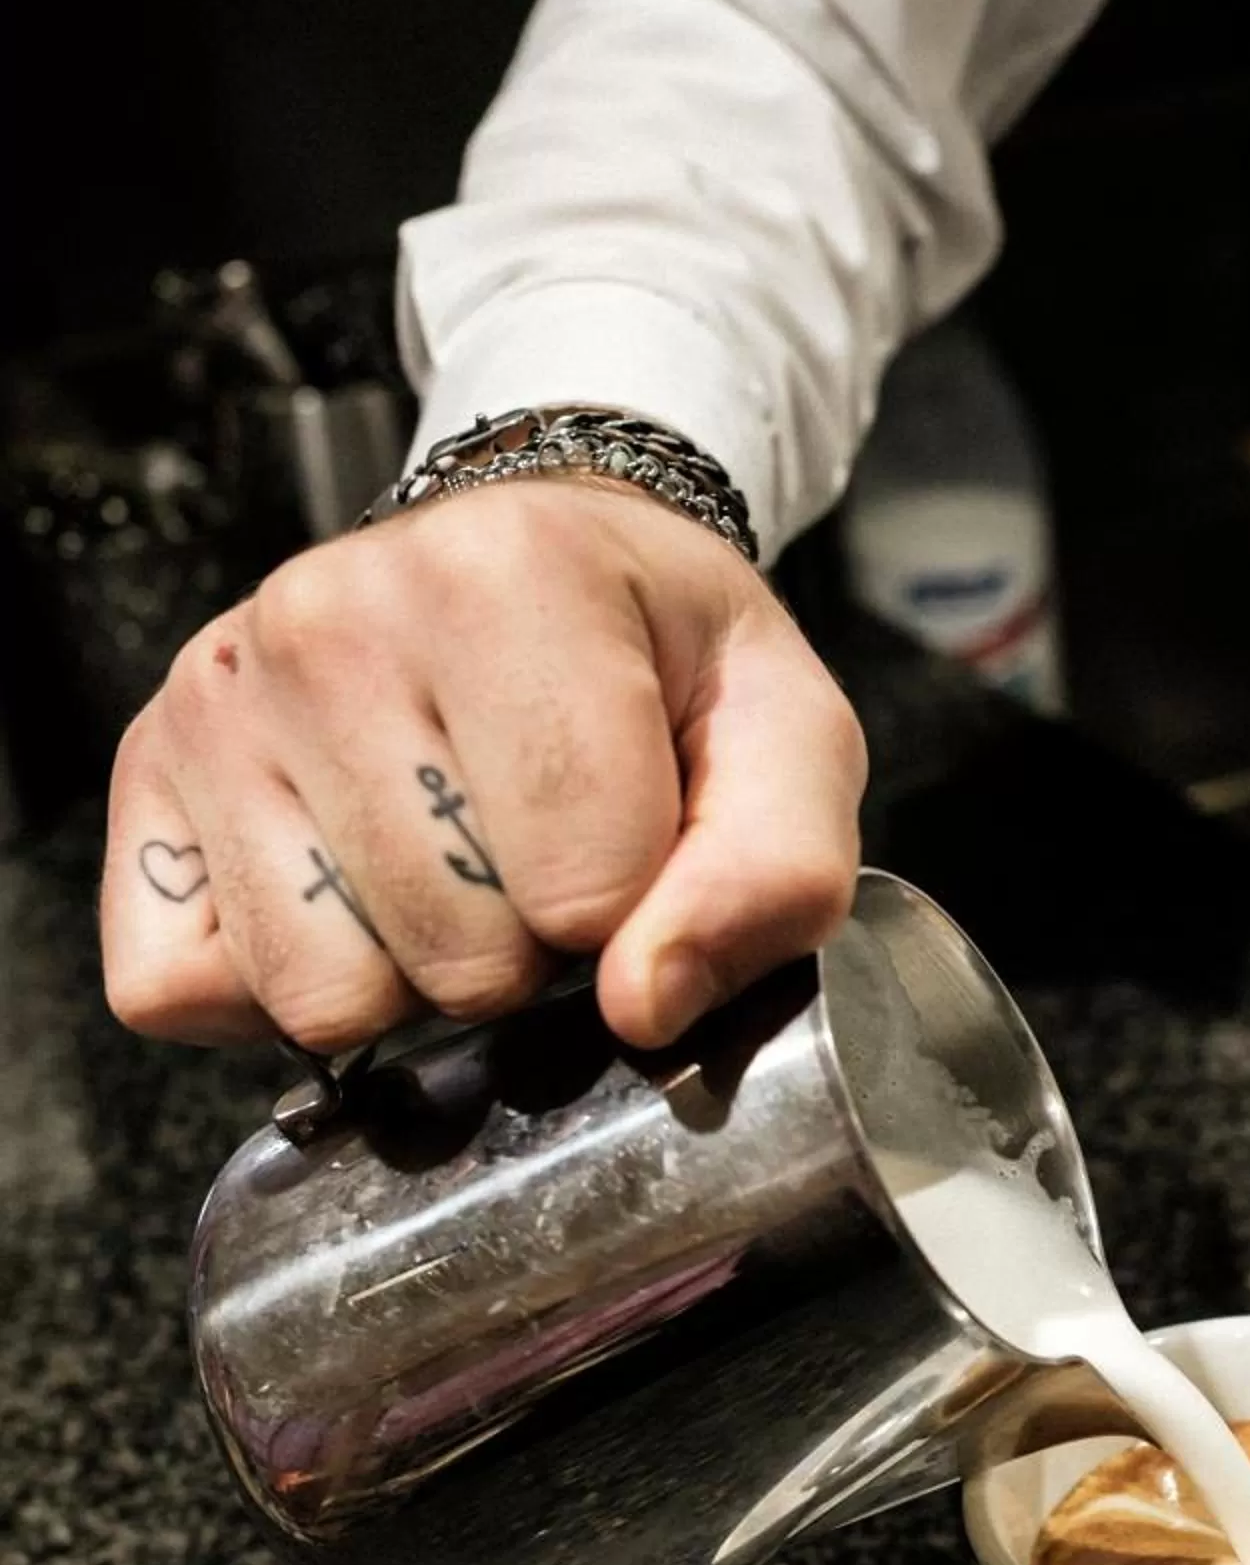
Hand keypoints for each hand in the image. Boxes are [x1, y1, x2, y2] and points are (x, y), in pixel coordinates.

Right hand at [102, 479, 866, 1050]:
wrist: (538, 560)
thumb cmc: (658, 655)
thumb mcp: (786, 737)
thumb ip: (772, 876)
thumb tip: (643, 1004)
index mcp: (508, 576)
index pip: (583, 889)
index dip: (635, 918)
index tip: (638, 845)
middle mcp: (330, 617)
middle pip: (454, 955)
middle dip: (526, 951)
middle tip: (542, 857)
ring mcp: (221, 692)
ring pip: (323, 994)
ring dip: (409, 975)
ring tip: (450, 866)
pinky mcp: (148, 767)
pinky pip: (179, 989)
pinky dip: (274, 987)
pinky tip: (346, 896)